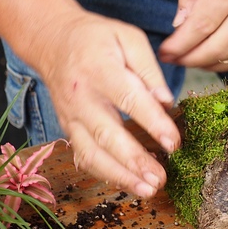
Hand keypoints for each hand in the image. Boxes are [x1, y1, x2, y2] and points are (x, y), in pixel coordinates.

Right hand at [41, 12, 179, 197]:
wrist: (53, 41)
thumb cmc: (98, 38)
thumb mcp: (129, 38)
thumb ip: (149, 69)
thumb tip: (166, 101)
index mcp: (100, 69)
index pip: (129, 100)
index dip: (153, 123)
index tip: (174, 142)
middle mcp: (82, 97)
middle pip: (107, 134)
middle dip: (135, 161)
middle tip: (160, 179)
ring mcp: (72, 116)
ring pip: (92, 153)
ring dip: (120, 176)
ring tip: (148, 190)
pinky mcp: (69, 129)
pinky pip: (85, 156)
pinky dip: (106, 174)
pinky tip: (128, 184)